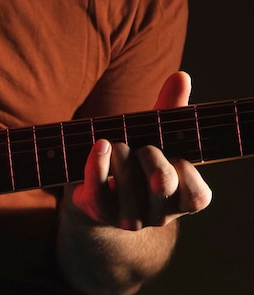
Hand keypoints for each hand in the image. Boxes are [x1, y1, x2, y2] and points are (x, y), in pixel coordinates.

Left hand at [57, 72, 212, 294]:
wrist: (99, 192)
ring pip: (129, 191)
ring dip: (122, 160)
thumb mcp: (157, 136)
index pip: (195, 196)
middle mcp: (158, 214)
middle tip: (143, 147)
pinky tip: (99, 145)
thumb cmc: (137, 160)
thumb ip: (170, 110)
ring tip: (116, 143)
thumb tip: (181, 76)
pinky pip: (98, 192)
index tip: (174, 152)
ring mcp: (128, 217)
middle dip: (154, 162)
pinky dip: (97, 165)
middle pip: (162, 187)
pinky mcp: (99, 211)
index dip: (186, 172)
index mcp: (181, 199)